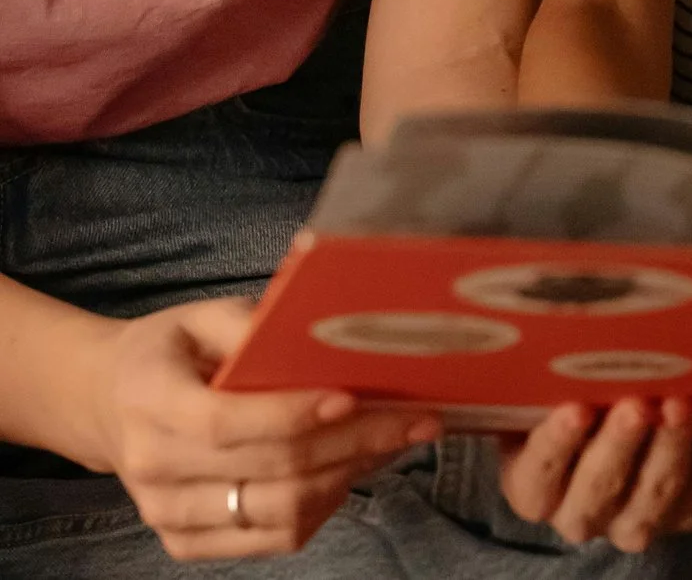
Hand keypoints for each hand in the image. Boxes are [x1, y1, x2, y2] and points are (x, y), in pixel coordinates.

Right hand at [88, 299, 436, 559]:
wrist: (109, 404)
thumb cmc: (172, 352)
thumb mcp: (201, 316)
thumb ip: (253, 325)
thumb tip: (324, 329)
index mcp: (150, 401)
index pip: (225, 422)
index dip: (293, 414)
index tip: (352, 396)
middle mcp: (154, 466)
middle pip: (270, 468)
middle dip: (355, 442)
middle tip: (415, 418)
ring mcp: (167, 513)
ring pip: (280, 510)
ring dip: (350, 475)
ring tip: (395, 441)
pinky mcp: (187, 542)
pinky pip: (273, 538)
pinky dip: (324, 508)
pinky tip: (353, 470)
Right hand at [500, 399, 691, 550]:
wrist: (632, 433)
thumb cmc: (582, 401)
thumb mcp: (555, 394)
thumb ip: (554, 380)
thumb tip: (565, 329)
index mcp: (536, 488)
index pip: (538, 473)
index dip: (557, 444)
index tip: (576, 409)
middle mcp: (583, 513)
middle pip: (599, 489)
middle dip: (620, 446)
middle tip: (637, 406)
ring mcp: (639, 519)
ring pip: (656, 493)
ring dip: (672, 447)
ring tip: (684, 406)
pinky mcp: (690, 511)